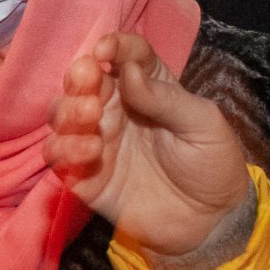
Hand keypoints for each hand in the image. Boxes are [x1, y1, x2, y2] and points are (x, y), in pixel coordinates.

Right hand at [47, 33, 252, 255]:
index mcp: (146, 86)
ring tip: (91, 115)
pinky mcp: (84, 174)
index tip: (105, 50)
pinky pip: (57, 155)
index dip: (113, 46)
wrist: (209, 222)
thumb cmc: (211, 163)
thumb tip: (128, 69)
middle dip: (79, 75)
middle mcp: (115, 107)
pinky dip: (65, 147)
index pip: (123, 54)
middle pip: (82, 79)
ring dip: (68, 109)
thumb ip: (165, 97)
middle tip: (89, 79)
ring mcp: (96, 139)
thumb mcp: (202, 123)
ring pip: (60, 112)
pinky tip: (91, 150)